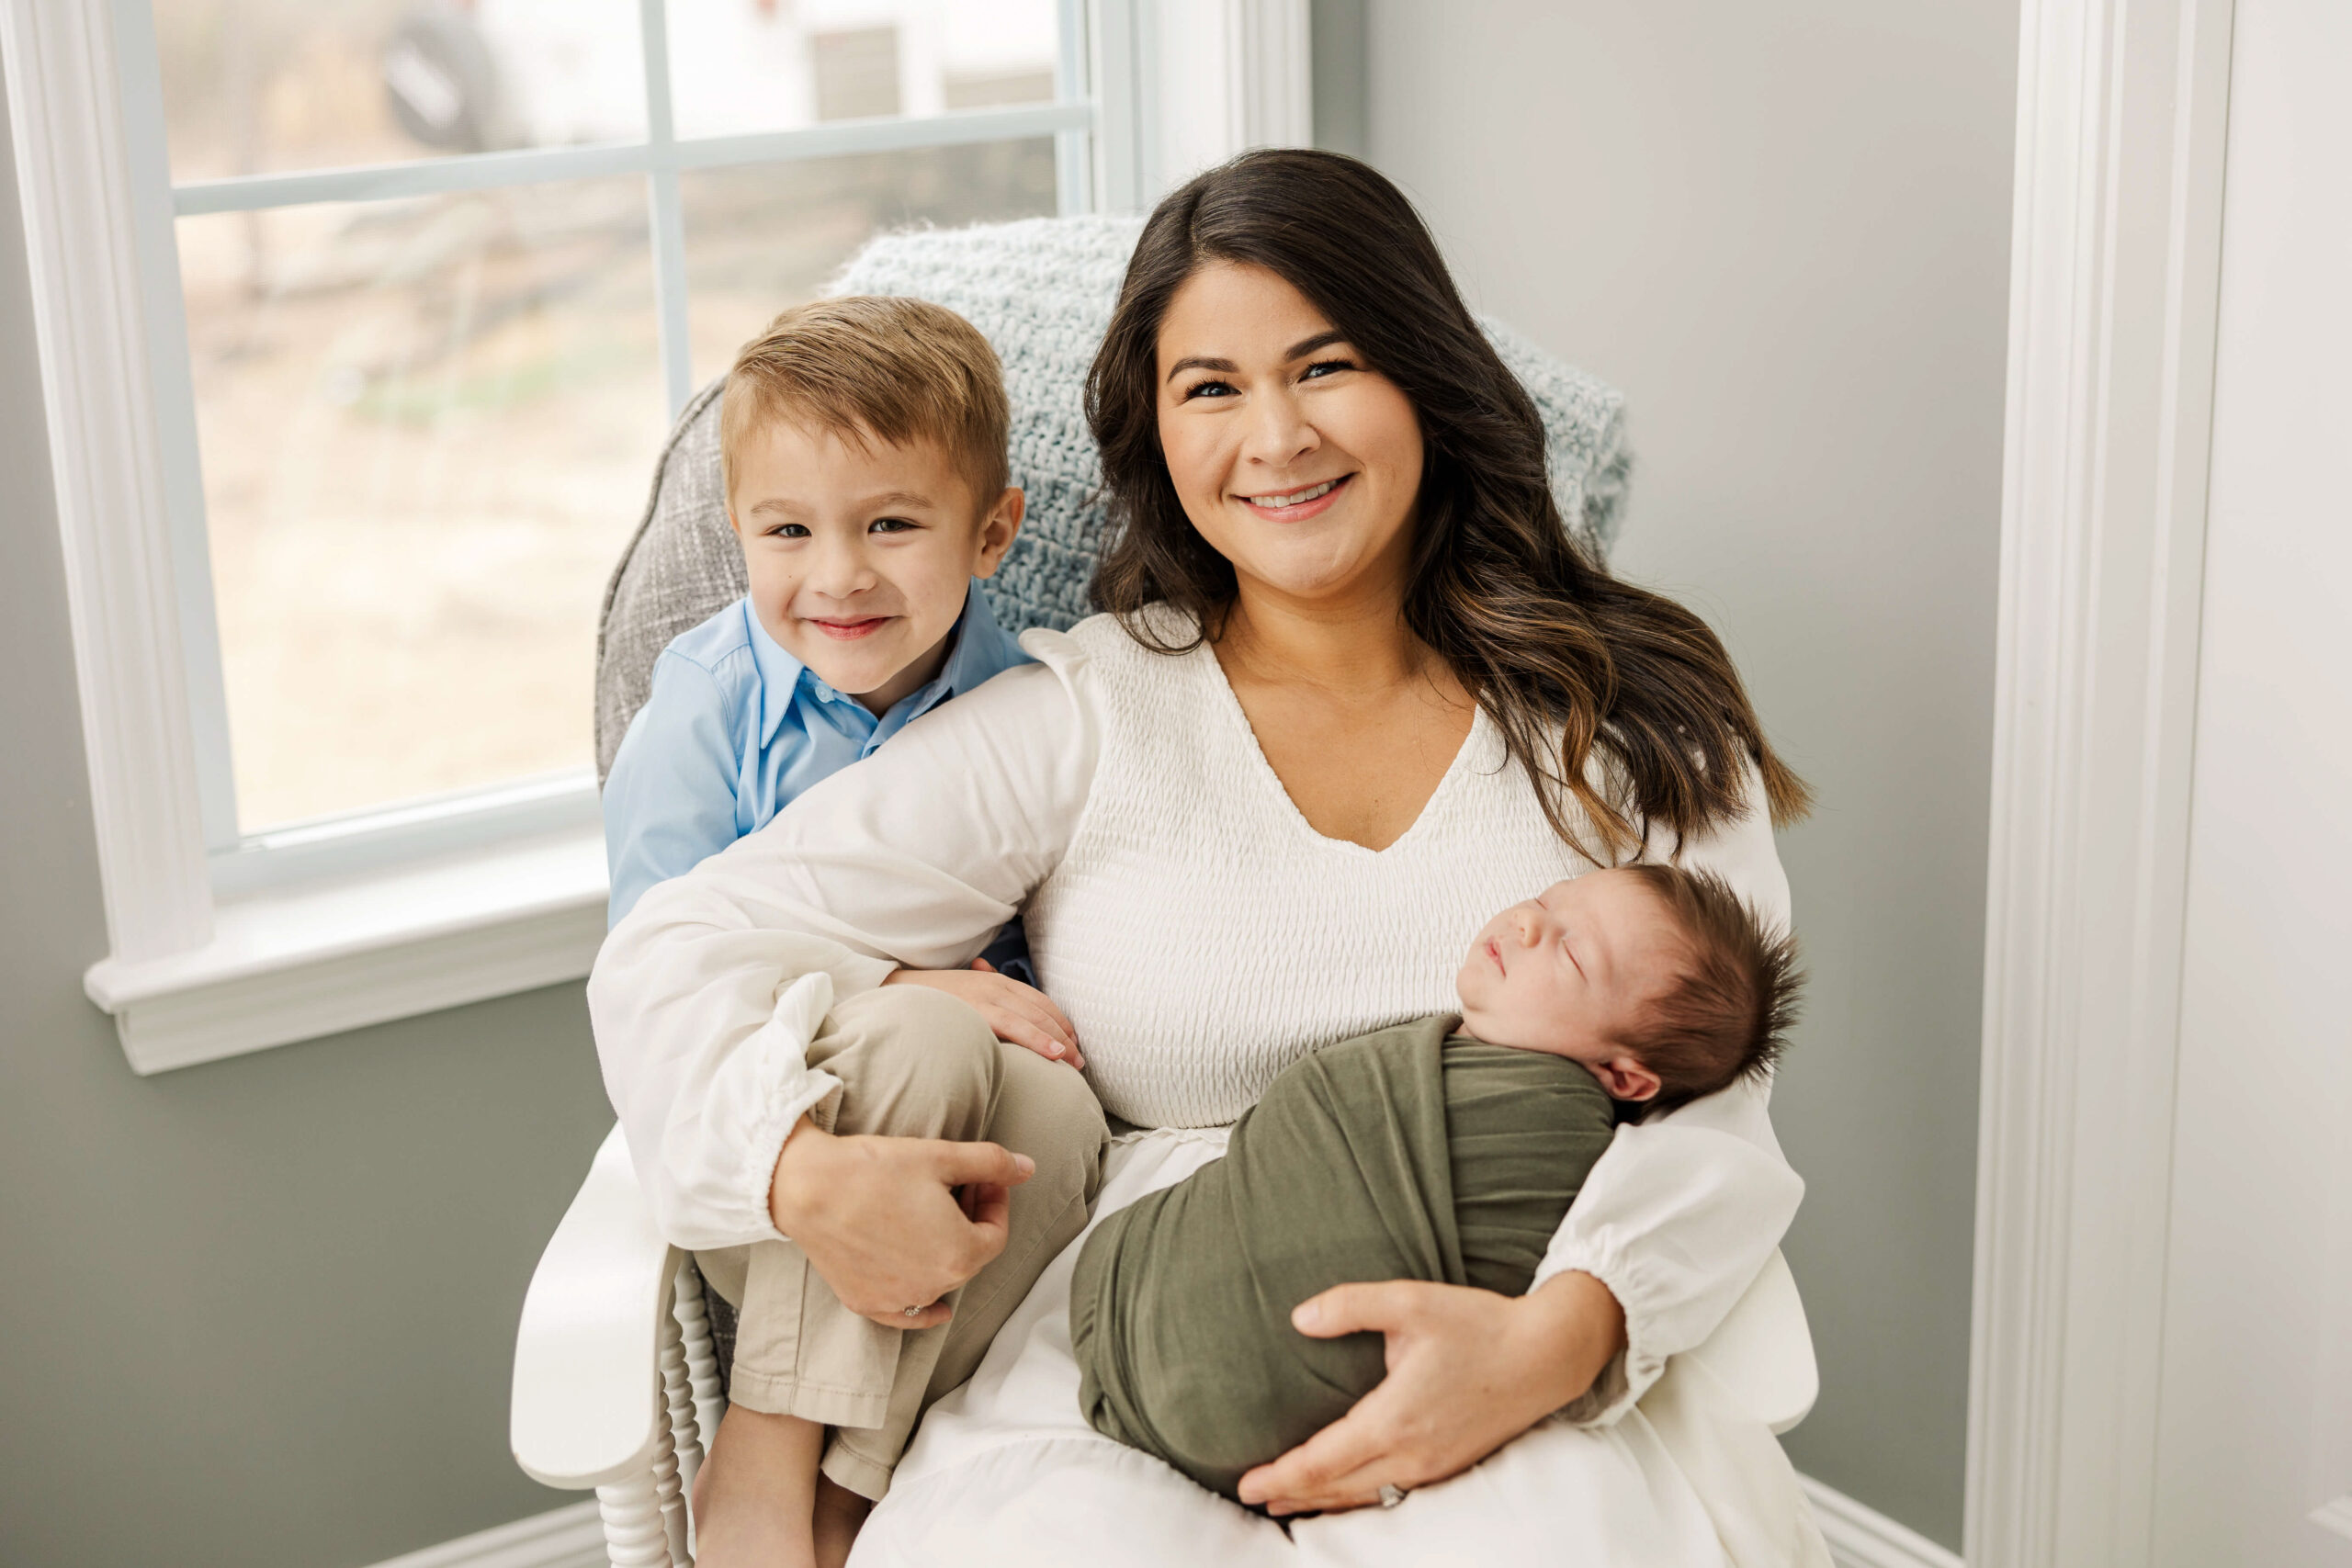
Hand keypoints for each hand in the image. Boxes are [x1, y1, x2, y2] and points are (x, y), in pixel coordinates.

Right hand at [767, 1117, 1034, 1328]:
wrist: (807, 1187)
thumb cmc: (874, 1169)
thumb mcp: (941, 1157)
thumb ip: (991, 1163)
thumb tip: (1028, 1167)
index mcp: (961, 1254)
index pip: (996, 1233)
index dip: (995, 1201)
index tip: (983, 1177)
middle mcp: (934, 1287)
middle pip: (969, 1256)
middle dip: (971, 1222)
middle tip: (958, 1187)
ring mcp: (898, 1299)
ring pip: (940, 1279)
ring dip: (944, 1251)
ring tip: (930, 1215)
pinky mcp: (866, 1302)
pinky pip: (905, 1313)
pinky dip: (922, 1306)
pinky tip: (937, 1307)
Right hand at [884, 959, 1084, 1067]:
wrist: (892, 990)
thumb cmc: (926, 996)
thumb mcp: (958, 987)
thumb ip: (978, 983)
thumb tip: (986, 968)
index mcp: (994, 980)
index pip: (1038, 1000)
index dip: (1059, 1020)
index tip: (1073, 1041)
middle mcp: (995, 985)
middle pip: (1042, 1010)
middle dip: (1065, 1035)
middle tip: (1081, 1060)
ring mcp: (987, 997)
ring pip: (1035, 1019)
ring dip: (1059, 1041)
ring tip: (1075, 1062)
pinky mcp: (978, 1011)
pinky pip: (1016, 1027)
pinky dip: (1040, 1040)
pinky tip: (1055, 1054)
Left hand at [1235, 1270, 1626, 1515]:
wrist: (1546, 1355)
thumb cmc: (1479, 1324)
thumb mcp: (1411, 1301)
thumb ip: (1351, 1305)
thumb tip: (1299, 1318)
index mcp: (1395, 1418)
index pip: (1323, 1461)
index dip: (1281, 1476)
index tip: (1247, 1484)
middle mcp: (1412, 1453)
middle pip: (1337, 1487)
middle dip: (1291, 1494)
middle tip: (1251, 1496)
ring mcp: (1433, 1465)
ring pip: (1364, 1496)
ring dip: (1321, 1500)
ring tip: (1285, 1502)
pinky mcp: (1449, 1464)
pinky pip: (1390, 1493)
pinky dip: (1356, 1497)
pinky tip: (1346, 1491)